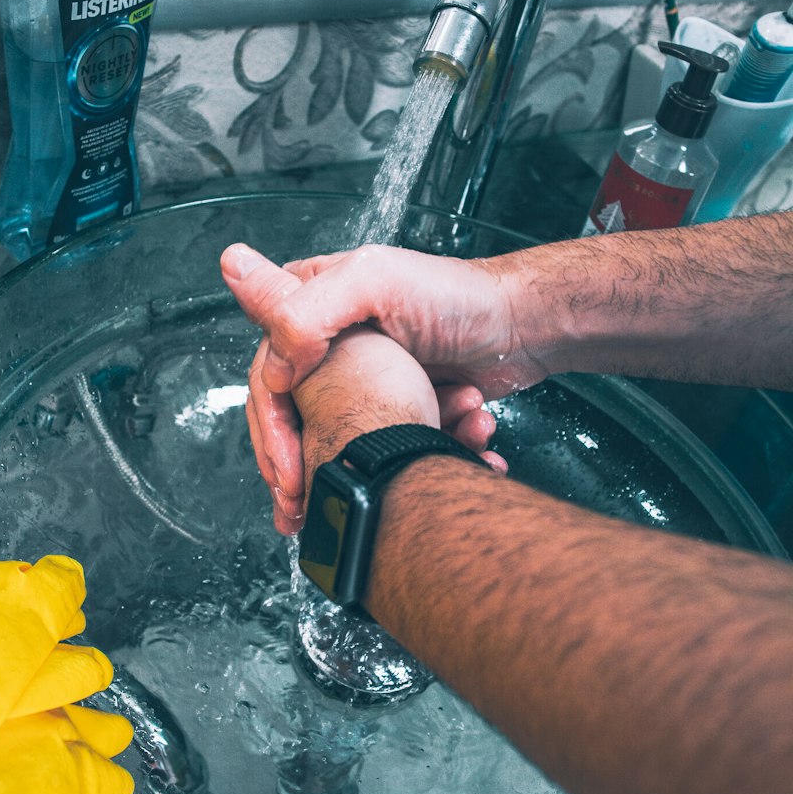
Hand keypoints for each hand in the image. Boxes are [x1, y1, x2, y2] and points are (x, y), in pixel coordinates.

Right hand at [222, 244, 522, 531]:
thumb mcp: (372, 284)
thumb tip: (270, 366)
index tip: (288, 477)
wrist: (524, 324)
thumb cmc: (454, 296)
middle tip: (317, 509)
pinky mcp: (403, 402)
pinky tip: (458, 442)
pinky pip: (394, 441)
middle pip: (301, 418)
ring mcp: (368, 375)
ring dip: (388, 454)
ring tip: (425, 459)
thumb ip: (304, 312)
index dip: (273, 431)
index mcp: (310, 305)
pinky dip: (426, 448)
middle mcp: (331, 343)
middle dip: (316, 467)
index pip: (270, 377)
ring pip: (348, 438)